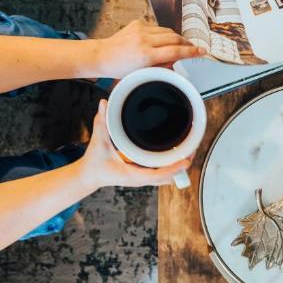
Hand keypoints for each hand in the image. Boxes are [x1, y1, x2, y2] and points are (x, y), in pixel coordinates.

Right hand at [74, 101, 191, 188]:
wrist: (89, 176)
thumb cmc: (94, 163)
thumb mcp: (98, 142)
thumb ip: (101, 122)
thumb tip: (103, 104)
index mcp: (131, 174)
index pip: (157, 175)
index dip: (173, 169)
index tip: (186, 161)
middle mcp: (140, 179)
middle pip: (168, 177)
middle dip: (181, 166)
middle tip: (193, 151)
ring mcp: (142, 179)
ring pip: (166, 177)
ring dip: (178, 167)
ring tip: (190, 152)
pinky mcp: (142, 176)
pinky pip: (161, 174)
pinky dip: (171, 167)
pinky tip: (178, 157)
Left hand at [92, 19, 204, 77]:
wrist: (102, 55)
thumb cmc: (120, 68)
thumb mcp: (143, 74)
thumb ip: (162, 67)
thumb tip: (176, 61)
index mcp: (146, 55)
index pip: (176, 51)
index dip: (192, 52)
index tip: (202, 51)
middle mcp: (145, 40)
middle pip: (175, 38)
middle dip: (186, 44)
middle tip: (192, 49)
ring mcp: (141, 29)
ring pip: (168, 31)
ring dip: (175, 38)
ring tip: (177, 46)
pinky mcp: (138, 23)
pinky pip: (158, 27)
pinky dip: (162, 34)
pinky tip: (160, 41)